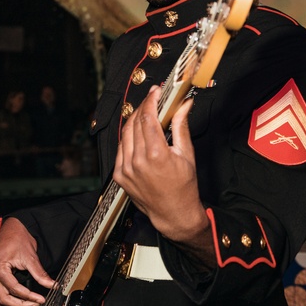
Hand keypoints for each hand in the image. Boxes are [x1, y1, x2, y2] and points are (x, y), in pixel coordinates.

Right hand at [0, 218, 53, 305]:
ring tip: (30, 302)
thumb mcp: (31, 257)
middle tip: (36, 303)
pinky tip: (23, 297)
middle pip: (3, 299)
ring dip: (14, 303)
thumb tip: (52, 285)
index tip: (41, 299)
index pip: (14, 289)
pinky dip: (10, 298)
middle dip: (20, 304)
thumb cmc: (18, 238)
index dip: (29, 296)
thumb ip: (40, 274)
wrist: (12, 227)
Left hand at [113, 85, 209, 245]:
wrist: (172, 213)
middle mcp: (137, 162)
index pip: (148, 118)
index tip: (156, 92)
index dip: (151, 101)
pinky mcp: (119, 175)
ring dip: (134, 120)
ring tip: (146, 114)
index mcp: (156, 155)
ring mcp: (126, 169)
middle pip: (135, 123)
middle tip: (153, 100)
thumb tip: (184, 105)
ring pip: (125, 134)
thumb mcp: (186, 154)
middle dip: (144, 108)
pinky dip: (129, 137)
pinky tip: (138, 133)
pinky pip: (121, 148)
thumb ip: (181, 126)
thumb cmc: (183, 186)